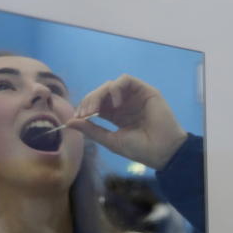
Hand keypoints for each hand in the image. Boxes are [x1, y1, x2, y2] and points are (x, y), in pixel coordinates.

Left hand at [67, 75, 188, 169]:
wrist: (163, 152)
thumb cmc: (140, 150)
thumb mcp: (111, 140)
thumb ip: (91, 130)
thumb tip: (69, 121)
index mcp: (116, 115)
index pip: (95, 103)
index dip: (84, 107)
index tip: (78, 117)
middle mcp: (124, 103)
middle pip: (100, 93)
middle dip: (89, 100)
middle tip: (86, 113)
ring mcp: (134, 96)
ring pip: (110, 85)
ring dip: (99, 94)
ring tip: (96, 109)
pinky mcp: (145, 91)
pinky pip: (125, 80)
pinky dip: (116, 88)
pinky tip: (115, 103)